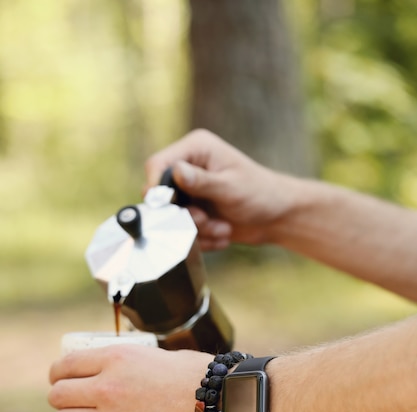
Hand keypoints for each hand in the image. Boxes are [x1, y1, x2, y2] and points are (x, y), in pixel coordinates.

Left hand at [48, 345, 213, 411]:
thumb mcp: (159, 356)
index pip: (65, 366)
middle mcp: (109, 389)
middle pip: (57, 396)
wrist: (225, 408)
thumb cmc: (199, 377)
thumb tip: (113, 370)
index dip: (58, 371)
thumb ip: (129, 365)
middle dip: (60, 395)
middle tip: (71, 396)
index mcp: (117, 359)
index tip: (61, 376)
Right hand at [145, 129, 299, 250]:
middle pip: (161, 196)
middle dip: (184, 215)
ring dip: (198, 230)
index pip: (158, 165)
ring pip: (172, 218)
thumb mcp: (230, 187)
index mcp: (195, 149)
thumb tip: (176, 172)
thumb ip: (201, 182)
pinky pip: (184, 231)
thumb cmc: (261, 193)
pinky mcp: (194, 212)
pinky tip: (223, 233)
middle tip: (206, 220)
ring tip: (223, 228)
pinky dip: (203, 238)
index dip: (156, 188)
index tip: (166, 208)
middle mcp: (188, 167)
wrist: (278, 217)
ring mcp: (190, 191)